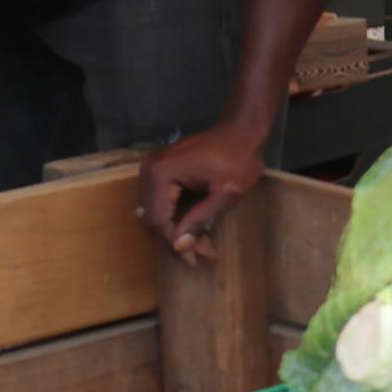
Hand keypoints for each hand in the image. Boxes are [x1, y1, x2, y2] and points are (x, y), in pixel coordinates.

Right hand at [140, 122, 268, 260]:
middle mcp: (149, 171)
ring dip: (178, 230)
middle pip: (154, 216)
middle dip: (177, 239)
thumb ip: (201, 218)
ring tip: (202, 248)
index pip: (158, 218)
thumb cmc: (239, 159)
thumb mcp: (225, 192)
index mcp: (161, 174)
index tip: (192, 260)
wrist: (241, 131)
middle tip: (200, 257)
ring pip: (158, 211)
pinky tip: (197, 231)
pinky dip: (179, 216)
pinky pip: (164, 200)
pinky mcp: (162, 171)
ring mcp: (154, 170)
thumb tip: (179, 246)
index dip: (174, 243)